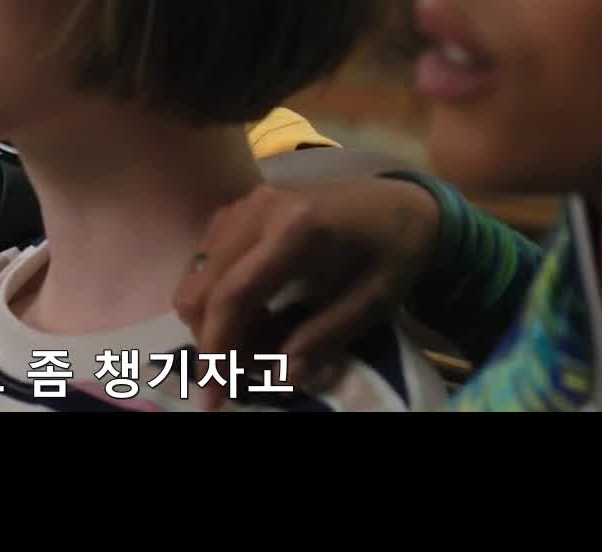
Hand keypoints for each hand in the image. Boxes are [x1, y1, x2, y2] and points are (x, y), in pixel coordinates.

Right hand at [172, 174, 439, 408]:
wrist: (403, 204)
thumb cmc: (394, 252)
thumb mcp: (373, 302)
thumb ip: (324, 338)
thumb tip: (280, 377)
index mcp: (295, 231)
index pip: (233, 295)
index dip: (216, 349)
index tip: (213, 397)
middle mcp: (258, 211)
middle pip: (202, 288)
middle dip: (214, 339)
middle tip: (250, 368)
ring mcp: (245, 204)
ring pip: (197, 275)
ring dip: (216, 317)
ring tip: (263, 335)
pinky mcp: (241, 208)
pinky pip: (208, 259)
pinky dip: (220, 293)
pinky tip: (259, 306)